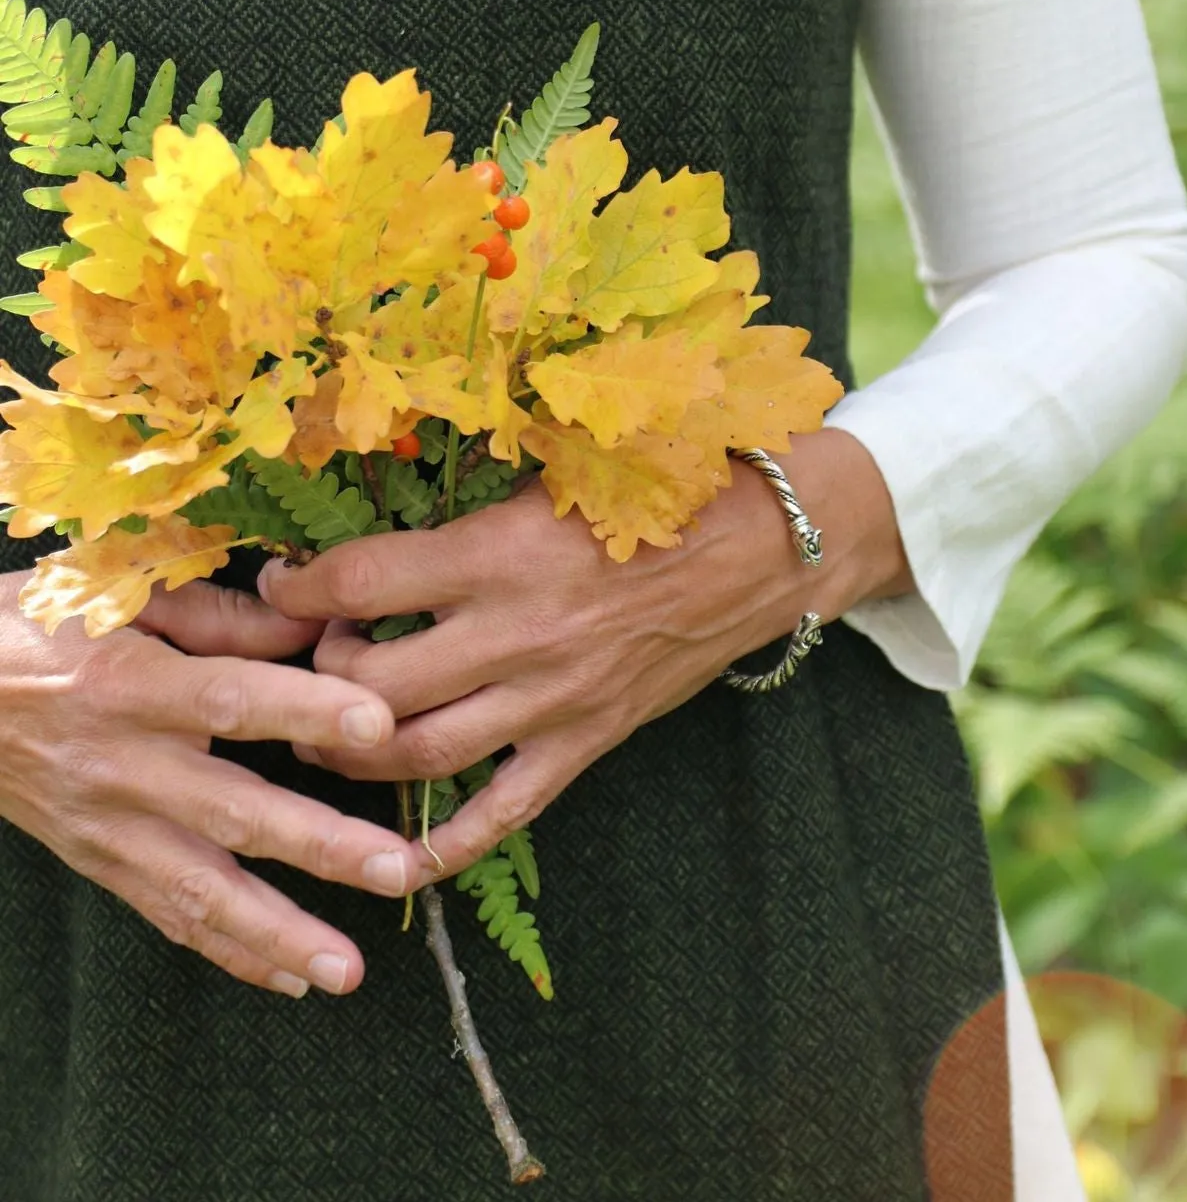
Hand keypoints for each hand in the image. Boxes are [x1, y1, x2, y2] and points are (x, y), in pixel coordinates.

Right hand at [0, 573, 427, 998]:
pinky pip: (169, 917)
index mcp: (127, 683)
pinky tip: (292, 979)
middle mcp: (119, 764)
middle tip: (397, 865)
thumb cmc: (34, 626)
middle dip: (320, 844)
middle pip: (231, 810)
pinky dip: (231, 954)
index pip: (229, 698)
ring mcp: (107, 826)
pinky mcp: (97, 864)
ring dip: (280, 934)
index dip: (304, 710)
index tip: (377, 722)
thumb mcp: (114, 591)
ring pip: (201, 891)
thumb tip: (310, 623)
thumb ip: (216, 612)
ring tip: (349, 970)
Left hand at [261, 428, 910, 888]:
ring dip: (355, 751)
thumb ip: (472, 501)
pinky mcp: (584, 743)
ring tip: (337, 727)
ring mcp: (549, 700)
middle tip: (314, 653)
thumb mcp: (556, 471)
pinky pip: (501, 813)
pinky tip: (399, 861)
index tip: (277, 583)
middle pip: (371, 685)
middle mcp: (515, 634)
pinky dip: (444, 847)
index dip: (299, 586)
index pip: (362, 582)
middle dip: (318, 676)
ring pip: (418, 755)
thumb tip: (382, 503)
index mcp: (500, 553)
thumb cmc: (656, 490)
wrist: (762, 549)